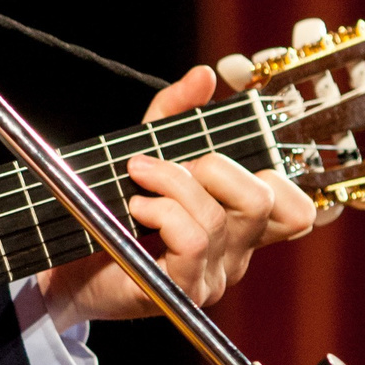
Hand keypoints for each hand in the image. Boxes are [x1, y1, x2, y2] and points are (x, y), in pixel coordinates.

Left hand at [32, 65, 320, 327]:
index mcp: (238, 223)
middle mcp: (236, 253)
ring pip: (217, 218)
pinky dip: (162, 211)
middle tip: (171, 166)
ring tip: (137, 179)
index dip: (277, 176)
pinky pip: (192, 240)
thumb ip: (175, 112)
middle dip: (215, 167)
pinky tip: (137, 209)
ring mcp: (213, 276)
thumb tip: (206, 75)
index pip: (295, 210)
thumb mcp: (147, 151)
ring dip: (170, 183)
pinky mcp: (182, 289)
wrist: (69, 271)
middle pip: (264, 201)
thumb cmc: (112, 215)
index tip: (223, 155)